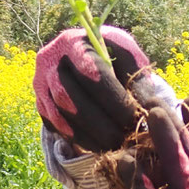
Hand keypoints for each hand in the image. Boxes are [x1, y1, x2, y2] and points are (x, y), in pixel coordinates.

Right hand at [33, 26, 157, 153]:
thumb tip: (148, 109)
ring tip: (114, 146)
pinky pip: (54, 125)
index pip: (91, 73)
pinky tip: (98, 146)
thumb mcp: (128, 58)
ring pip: (59, 114)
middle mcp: (49, 60)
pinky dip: (77, 138)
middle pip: (70, 97)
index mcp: (73, 42)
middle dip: (100, 122)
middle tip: (125, 138)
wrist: (84, 56)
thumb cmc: (113, 56)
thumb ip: (138, 79)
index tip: (136, 117)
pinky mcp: (39, 103)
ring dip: (88, 135)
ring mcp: (39, 83)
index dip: (114, 99)